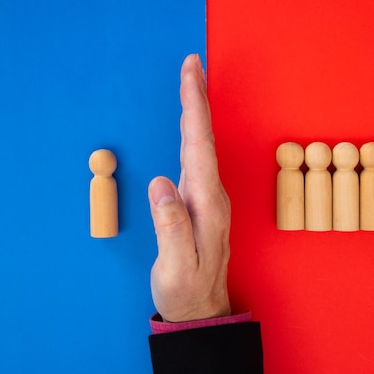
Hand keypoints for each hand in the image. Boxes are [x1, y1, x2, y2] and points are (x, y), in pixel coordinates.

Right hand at [147, 54, 231, 322]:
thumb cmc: (186, 289)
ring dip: (196, 112)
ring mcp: (208, 197)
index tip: (192, 75)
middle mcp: (211, 195)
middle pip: (203, 138)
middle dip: (197, 99)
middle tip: (193, 64)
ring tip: (191, 84)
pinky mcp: (201, 202)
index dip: (194, 108)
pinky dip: (193, 133)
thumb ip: (171, 226)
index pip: (199, 147)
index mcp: (206, 204)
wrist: (201, 309)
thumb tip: (162, 184)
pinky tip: (189, 126)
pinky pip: (197, 158)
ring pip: (202, 145)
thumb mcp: (176, 265)